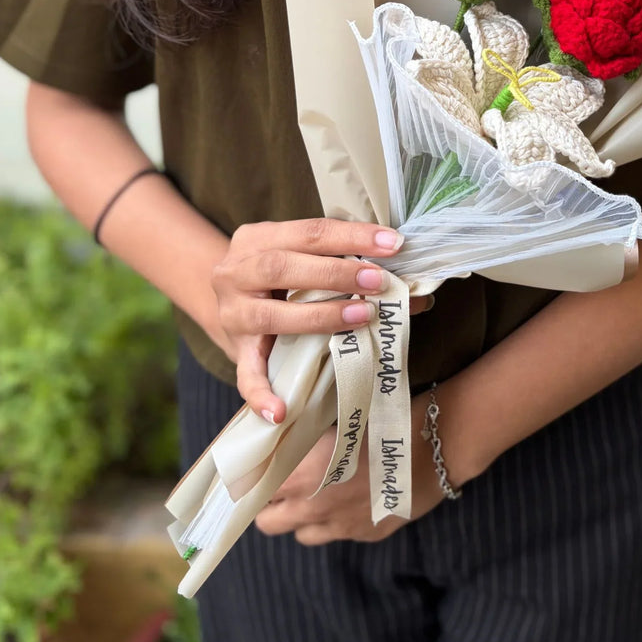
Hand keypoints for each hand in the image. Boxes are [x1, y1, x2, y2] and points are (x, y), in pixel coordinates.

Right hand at [211, 217, 424, 422]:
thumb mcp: (303, 258)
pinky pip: (246, 375)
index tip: (392, 244)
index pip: (309, 231)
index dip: (352, 236)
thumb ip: (348, 264)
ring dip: (319, 316)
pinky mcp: (234, 352)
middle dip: (334, 273)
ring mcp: (232, 314)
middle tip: (377, 281)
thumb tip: (412, 288)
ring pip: (270, 315)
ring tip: (361, 316)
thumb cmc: (280, 277)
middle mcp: (236, 272)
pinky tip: (282, 410)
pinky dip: (262, 393)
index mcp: (257, 238)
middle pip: (282, 267)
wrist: (228, 303)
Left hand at [254, 391, 447, 543]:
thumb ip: (303, 436)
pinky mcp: (364, 534)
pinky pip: (337, 534)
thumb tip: (281, 433)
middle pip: (268, 522)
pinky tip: (351, 498)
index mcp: (301, 475)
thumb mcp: (335, 422)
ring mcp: (339, 526)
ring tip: (315, 494)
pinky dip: (335, 521)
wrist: (430, 446)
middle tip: (283, 484)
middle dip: (271, 505)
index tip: (255, 471)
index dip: (252, 481)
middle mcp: (314, 507)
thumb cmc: (383, 421)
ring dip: (301, 517)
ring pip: (301, 534)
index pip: (254, 489)